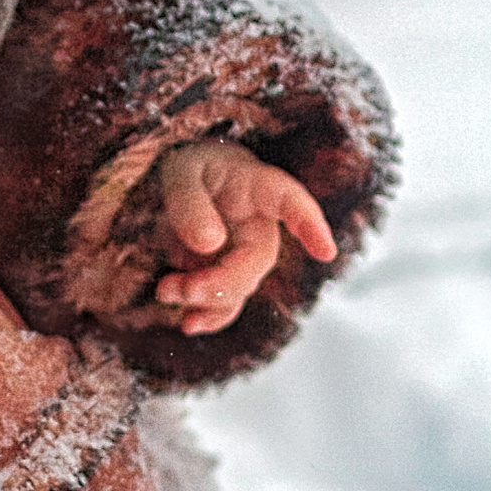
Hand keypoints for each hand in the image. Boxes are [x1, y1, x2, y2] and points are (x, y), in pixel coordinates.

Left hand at [150, 141, 336, 335]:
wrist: (187, 182)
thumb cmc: (191, 167)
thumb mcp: (181, 171)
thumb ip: (190, 202)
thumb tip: (209, 245)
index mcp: (260, 187)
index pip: (291, 202)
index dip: (310, 226)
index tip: (325, 252)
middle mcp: (261, 225)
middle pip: (255, 262)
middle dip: (219, 283)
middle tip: (176, 287)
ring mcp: (246, 253)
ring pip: (240, 288)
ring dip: (205, 300)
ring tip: (164, 291)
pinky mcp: (228, 273)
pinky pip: (228, 302)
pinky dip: (208, 316)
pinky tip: (187, 323)